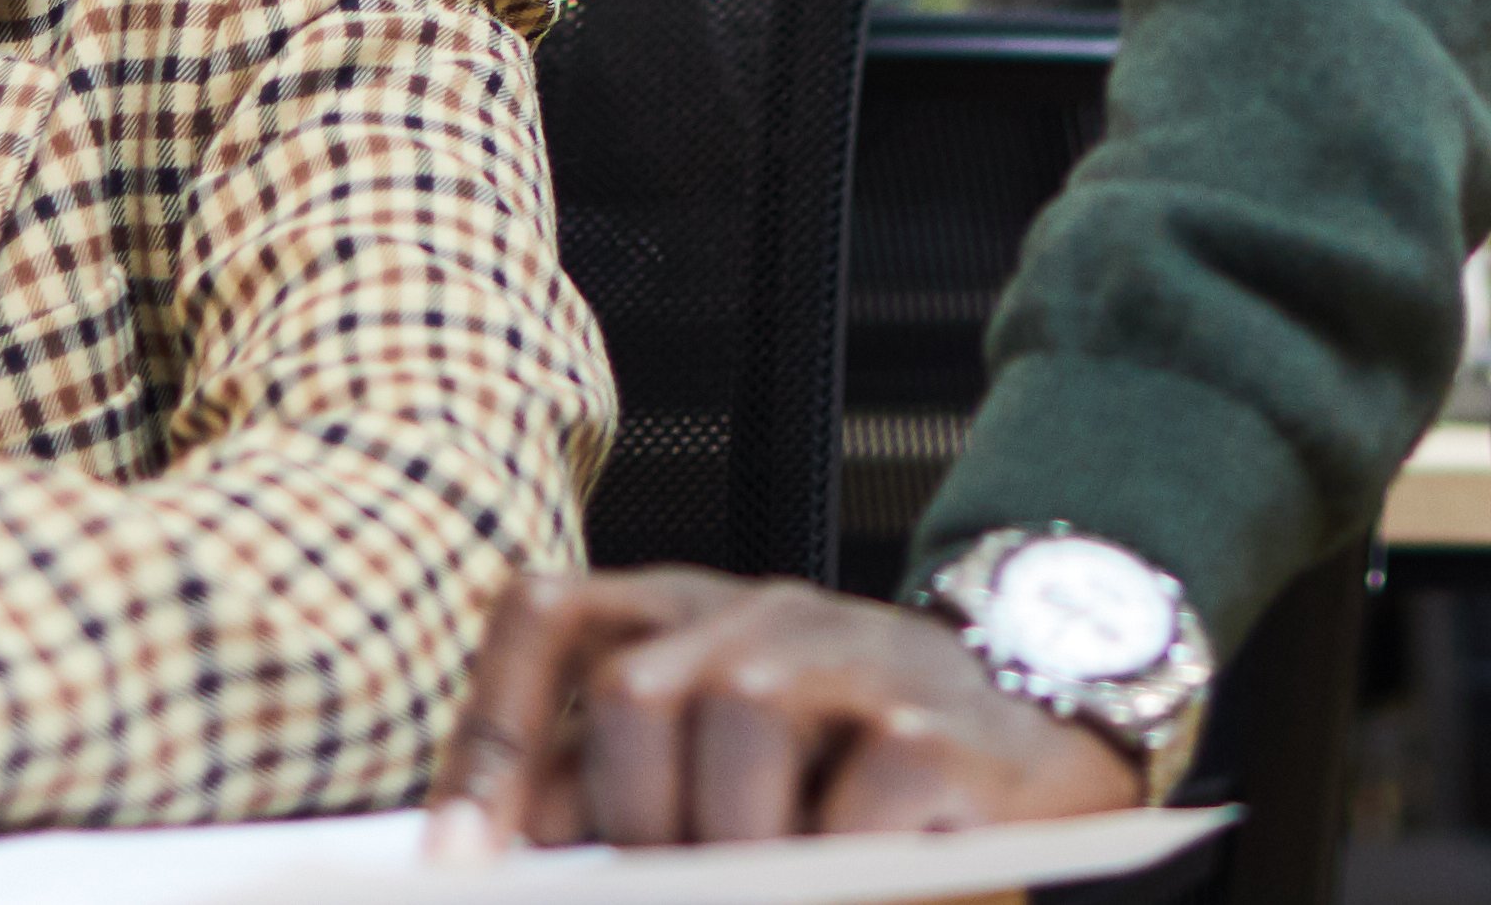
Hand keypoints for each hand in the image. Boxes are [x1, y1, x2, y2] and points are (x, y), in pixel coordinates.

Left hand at [422, 568, 1134, 848]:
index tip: (457, 863)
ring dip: (736, 835)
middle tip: (667, 880)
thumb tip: (501, 866)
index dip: (489, 738)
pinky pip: (860, 784)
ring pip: (743, 712)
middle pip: (639, 687)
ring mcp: (855, 653)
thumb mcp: (711, 770)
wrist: (1033, 742)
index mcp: (678, 614)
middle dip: (632, 818)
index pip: (546, 615)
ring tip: (767, 872)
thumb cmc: (839, 773)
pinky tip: (851, 867)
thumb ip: (617, 796)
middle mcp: (758, 612)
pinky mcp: (940, 724)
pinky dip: (837, 851)